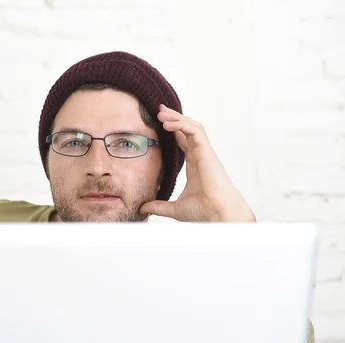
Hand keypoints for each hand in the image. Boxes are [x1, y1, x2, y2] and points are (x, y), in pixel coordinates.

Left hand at [140, 104, 255, 222]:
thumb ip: (159, 206)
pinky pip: (196, 131)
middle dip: (173, 118)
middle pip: (187, 129)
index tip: (159, 123)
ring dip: (177, 117)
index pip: (183, 141)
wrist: (218, 215)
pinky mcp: (207, 152)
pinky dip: (182, 124)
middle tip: (158, 110)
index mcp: (194, 165)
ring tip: (161, 112)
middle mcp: (200, 156)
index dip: (173, 130)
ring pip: (192, 126)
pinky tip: (168, 124)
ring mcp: (204, 153)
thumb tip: (143, 208)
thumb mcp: (174, 208)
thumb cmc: (203, 212)